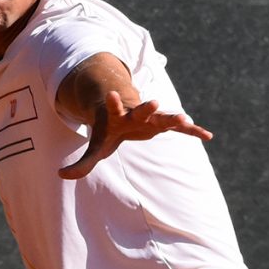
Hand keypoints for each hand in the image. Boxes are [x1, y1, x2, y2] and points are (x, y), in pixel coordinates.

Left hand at [58, 93, 212, 179]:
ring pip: (164, 117)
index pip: (113, 107)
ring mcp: (152, 117)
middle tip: (154, 102)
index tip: (111, 93)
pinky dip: (193, 131)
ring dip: (174, 118)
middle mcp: (136, 113)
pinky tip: (207, 136)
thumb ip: (82, 162)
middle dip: (147, 106)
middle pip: (142, 109)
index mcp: (117, 115)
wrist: (122, 111)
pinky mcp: (164, 124)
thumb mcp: (96, 146)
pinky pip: (180, 129)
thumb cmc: (108, 129)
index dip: (113, 101)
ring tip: (185, 120)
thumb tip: (61, 175)